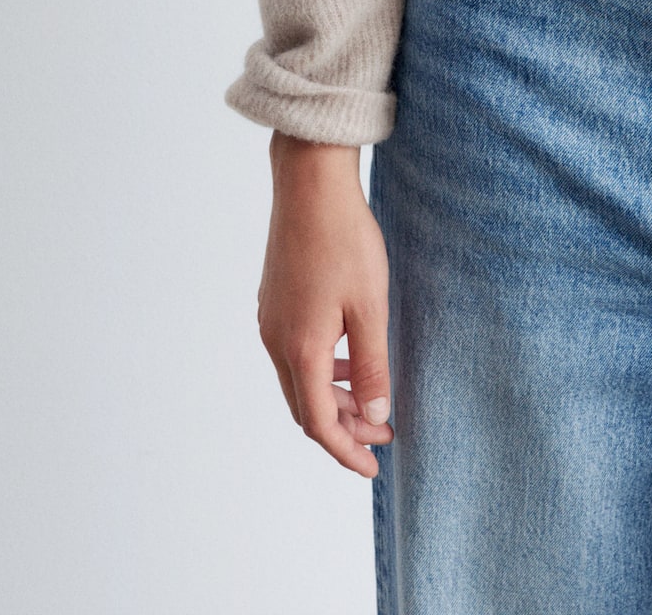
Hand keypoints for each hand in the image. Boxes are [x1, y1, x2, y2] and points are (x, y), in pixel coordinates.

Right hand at [257, 135, 393, 477]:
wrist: (310, 184)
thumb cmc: (345, 240)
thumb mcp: (370, 306)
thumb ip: (371, 366)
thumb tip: (373, 416)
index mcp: (300, 349)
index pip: (318, 422)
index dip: (345, 451)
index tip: (373, 466)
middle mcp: (276, 340)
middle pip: (305, 406)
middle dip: (341, 429)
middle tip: (380, 438)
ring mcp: (271, 319)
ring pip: (299, 380)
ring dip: (332, 398)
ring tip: (369, 402)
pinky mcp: (274, 301)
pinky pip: (294, 353)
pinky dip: (321, 370)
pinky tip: (348, 357)